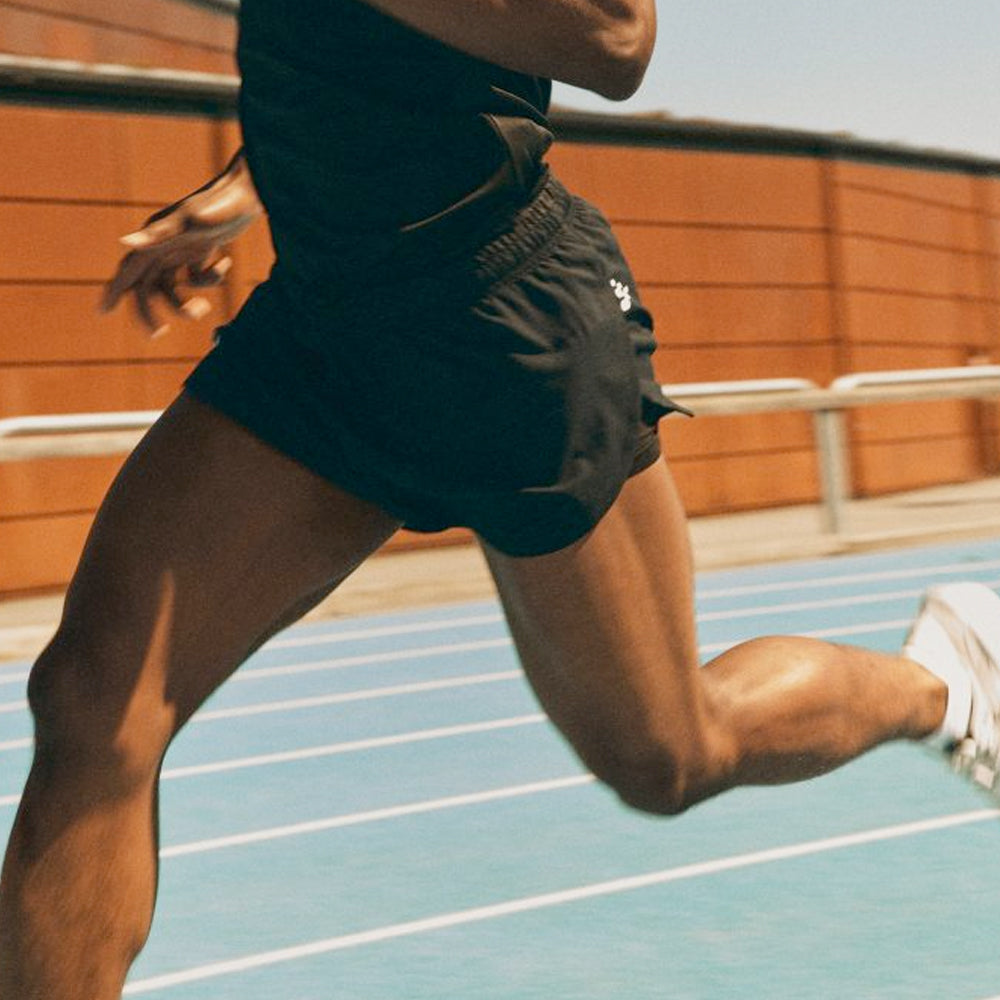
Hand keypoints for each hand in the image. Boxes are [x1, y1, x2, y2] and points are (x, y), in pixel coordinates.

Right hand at [101, 152, 262, 336]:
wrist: (247, 192)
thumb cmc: (217, 205)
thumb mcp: (189, 221)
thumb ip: (157, 234)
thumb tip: (124, 243)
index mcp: (154, 239)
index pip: (128, 270)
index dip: (114, 291)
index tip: (102, 312)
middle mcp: (163, 246)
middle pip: (146, 287)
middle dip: (149, 312)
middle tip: (158, 334)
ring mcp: (181, 250)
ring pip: (172, 288)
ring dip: (184, 304)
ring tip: (203, 310)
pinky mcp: (200, 252)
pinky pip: (197, 278)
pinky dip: (211, 279)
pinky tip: (225, 262)